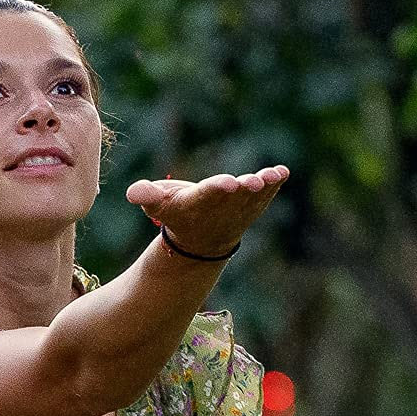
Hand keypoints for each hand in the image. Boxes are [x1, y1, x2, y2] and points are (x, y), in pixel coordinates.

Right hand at [126, 165, 289, 259]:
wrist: (201, 242)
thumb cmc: (177, 214)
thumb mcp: (158, 206)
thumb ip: (147, 196)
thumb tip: (133, 192)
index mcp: (197, 204)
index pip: (208, 195)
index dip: (218, 188)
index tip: (228, 183)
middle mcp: (221, 208)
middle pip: (234, 196)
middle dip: (244, 188)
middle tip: (253, 182)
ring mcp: (240, 208)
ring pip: (253, 196)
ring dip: (263, 186)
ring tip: (272, 176)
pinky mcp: (254, 204)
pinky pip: (266, 194)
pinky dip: (274, 184)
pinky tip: (283, 172)